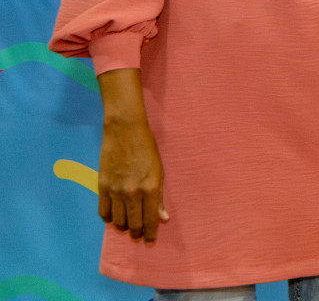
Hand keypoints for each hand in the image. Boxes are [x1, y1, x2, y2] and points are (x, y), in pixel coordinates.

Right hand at [98, 116, 167, 241]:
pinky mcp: (102, 186)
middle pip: (133, 224)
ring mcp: (115, 191)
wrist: (125, 131)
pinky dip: (108, 218)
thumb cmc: (147, 149)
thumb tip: (162, 218)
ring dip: (123, 227)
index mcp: (150, 188)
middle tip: (138, 235)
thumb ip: (159, 197)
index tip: (150, 242)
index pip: (150, 220)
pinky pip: (103, 211)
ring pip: (117, 221)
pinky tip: (113, 217)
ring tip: (127, 226)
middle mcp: (132, 193)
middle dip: (137, 233)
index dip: (150, 234)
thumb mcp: (159, 171)